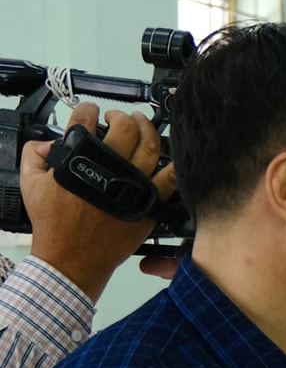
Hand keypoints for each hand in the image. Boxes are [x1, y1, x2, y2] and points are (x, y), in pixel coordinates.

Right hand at [21, 102, 177, 301]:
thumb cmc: (53, 225)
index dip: (87, 110)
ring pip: (150, 147)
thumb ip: (34, 156)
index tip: (89, 110)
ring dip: (149, 130)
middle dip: (122, 116)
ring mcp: (131, 185)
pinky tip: (171, 157)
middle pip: (124, 129)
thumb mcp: (31, 185)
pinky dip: (173, 166)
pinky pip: (169, 181)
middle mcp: (108, 169)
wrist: (72, 257)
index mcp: (78, 159)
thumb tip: (47, 144)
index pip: (84, 121)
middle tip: (119, 116)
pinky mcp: (147, 204)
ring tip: (143, 124)